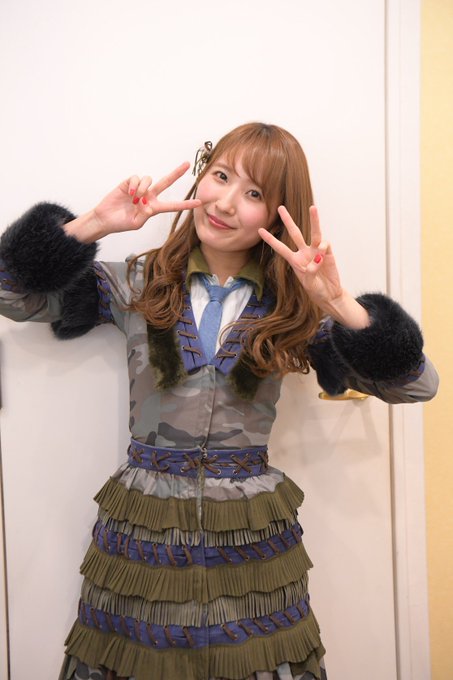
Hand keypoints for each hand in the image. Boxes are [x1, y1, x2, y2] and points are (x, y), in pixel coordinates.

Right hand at [93, 162, 200, 234]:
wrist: (105, 219)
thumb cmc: (121, 223)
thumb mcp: (136, 224)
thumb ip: (145, 215)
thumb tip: (150, 205)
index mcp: (153, 208)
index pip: (172, 206)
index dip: (185, 204)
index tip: (199, 203)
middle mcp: (149, 196)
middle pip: (165, 182)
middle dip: (176, 173)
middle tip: (187, 164)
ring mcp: (140, 189)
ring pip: (149, 180)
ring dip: (143, 189)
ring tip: (134, 199)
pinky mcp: (129, 183)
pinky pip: (137, 178)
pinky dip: (134, 185)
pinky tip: (129, 193)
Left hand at [259, 206, 369, 327]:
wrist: (330, 294)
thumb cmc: (316, 291)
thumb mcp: (310, 284)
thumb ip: (311, 272)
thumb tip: (316, 259)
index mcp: (295, 261)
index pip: (280, 248)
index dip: (271, 240)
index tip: (260, 230)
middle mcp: (304, 253)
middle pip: (295, 233)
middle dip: (288, 220)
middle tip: (281, 207)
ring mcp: (316, 252)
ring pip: (314, 233)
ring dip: (314, 220)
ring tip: (313, 207)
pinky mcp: (328, 253)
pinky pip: (325, 244)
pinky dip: (324, 247)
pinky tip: (323, 256)